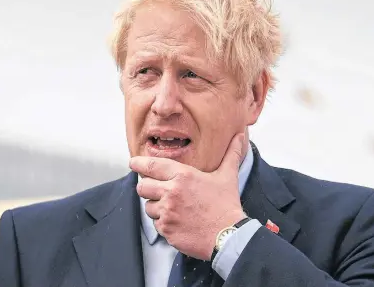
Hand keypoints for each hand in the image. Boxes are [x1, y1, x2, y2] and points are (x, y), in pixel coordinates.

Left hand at [129, 133, 246, 259]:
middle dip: (147, 188)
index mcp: (183, 176)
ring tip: (174, 208)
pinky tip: (178, 221)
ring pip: (148, 207)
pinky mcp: (166, 230)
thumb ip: (231, 154)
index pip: (151, 165)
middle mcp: (172, 192)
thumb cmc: (226, 205)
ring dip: (156, 207)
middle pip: (143, 186)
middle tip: (157, 190)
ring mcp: (167, 212)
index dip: (138, 164)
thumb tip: (239, 137)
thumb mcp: (228, 176)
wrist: (229, 235)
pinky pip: (156, 224)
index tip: (133, 163)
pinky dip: (164, 223)